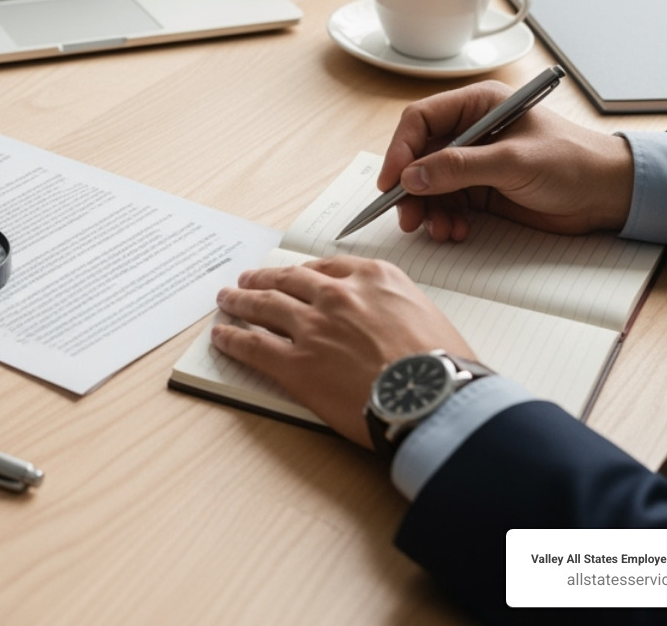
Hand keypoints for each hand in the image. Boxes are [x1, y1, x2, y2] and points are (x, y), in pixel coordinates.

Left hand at [214, 257, 473, 446]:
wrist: (437, 399)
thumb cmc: (444, 367)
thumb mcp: (428, 316)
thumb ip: (395, 308)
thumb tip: (385, 321)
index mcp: (373, 279)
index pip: (327, 266)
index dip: (303, 270)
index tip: (293, 273)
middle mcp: (338, 295)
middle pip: (289, 280)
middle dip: (265, 279)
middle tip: (248, 280)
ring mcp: (313, 327)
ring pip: (264, 306)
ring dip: (240, 301)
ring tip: (227, 299)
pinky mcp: (296, 364)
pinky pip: (254, 346)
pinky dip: (233, 339)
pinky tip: (222, 336)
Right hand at [378, 80, 633, 241]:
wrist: (609, 194)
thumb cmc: (574, 162)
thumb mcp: (514, 161)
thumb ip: (461, 167)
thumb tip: (413, 176)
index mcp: (477, 106)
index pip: (421, 120)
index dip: (400, 149)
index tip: (392, 181)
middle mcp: (470, 131)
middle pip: (418, 156)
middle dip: (411, 188)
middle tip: (408, 215)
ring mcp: (473, 162)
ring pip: (429, 184)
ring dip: (427, 209)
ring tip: (438, 230)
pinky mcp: (480, 190)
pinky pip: (446, 204)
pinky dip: (444, 220)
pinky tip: (455, 231)